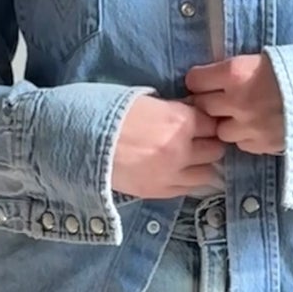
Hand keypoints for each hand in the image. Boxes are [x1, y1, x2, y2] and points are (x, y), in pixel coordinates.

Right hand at [109, 92, 226, 199]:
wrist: (77, 141)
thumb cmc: (104, 112)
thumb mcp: (143, 99)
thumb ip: (169, 108)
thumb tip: (185, 112)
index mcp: (179, 120)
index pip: (211, 122)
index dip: (206, 120)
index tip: (200, 119)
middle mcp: (182, 150)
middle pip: (215, 149)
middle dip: (209, 142)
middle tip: (198, 138)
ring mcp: (171, 175)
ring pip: (207, 173)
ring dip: (202, 164)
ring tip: (190, 158)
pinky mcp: (158, 192)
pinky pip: (187, 189)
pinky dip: (187, 180)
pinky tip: (179, 172)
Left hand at [184, 53, 286, 156]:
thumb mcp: (269, 59)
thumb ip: (240, 70)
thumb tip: (217, 78)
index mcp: (236, 72)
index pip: (195, 80)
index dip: (200, 81)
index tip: (205, 82)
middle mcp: (237, 101)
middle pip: (203, 107)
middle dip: (209, 103)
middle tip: (220, 99)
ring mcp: (249, 126)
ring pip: (220, 129)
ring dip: (227, 123)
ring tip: (243, 115)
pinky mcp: (262, 145)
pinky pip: (241, 144)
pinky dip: (245, 137)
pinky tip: (258, 127)